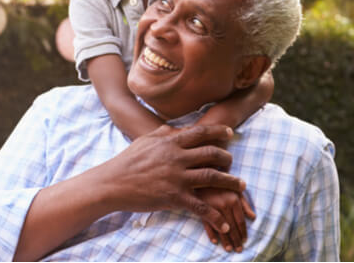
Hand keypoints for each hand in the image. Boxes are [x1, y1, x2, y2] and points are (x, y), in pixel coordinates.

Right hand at [95, 124, 245, 234]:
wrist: (112, 183)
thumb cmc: (126, 162)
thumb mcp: (144, 141)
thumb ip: (163, 133)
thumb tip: (176, 128)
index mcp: (170, 142)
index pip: (201, 133)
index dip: (219, 132)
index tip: (230, 134)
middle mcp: (177, 157)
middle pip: (212, 153)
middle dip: (227, 158)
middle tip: (232, 163)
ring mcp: (177, 177)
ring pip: (213, 177)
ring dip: (231, 182)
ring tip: (241, 186)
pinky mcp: (174, 197)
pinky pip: (201, 207)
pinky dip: (215, 216)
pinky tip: (223, 224)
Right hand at [198, 188, 255, 252]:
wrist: (202, 172)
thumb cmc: (222, 182)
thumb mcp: (236, 190)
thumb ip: (245, 204)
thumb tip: (253, 217)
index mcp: (233, 200)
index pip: (240, 221)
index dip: (243, 233)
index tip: (245, 241)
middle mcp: (223, 204)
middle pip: (231, 227)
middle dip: (236, 240)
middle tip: (239, 249)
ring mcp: (211, 207)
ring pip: (220, 228)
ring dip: (225, 240)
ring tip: (229, 249)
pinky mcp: (200, 208)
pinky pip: (206, 224)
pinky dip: (211, 234)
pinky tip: (215, 241)